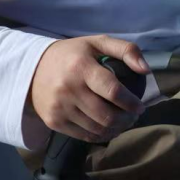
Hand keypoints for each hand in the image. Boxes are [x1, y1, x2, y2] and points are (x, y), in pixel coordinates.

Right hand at [29, 35, 149, 143]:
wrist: (33, 68)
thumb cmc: (72, 55)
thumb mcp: (97, 43)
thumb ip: (126, 50)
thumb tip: (146, 70)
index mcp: (81, 67)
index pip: (113, 91)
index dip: (131, 103)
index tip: (140, 106)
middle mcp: (69, 88)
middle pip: (107, 115)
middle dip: (127, 119)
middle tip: (133, 116)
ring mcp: (60, 107)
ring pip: (97, 129)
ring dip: (116, 129)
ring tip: (123, 122)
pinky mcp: (54, 121)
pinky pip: (84, 136)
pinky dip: (101, 136)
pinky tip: (108, 129)